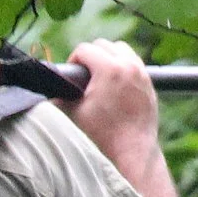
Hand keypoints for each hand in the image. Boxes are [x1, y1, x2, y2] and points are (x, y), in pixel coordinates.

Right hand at [59, 39, 161, 169]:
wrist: (132, 151)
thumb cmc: (102, 134)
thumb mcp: (75, 114)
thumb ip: (60, 97)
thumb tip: (47, 91)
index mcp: (109, 69)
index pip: (85, 49)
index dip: (73, 60)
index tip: (70, 75)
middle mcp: (128, 65)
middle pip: (104, 45)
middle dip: (91, 56)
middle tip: (83, 76)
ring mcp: (142, 73)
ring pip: (122, 50)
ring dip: (108, 57)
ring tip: (100, 77)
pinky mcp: (149, 83)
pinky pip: (134, 63)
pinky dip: (123, 67)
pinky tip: (115, 85)